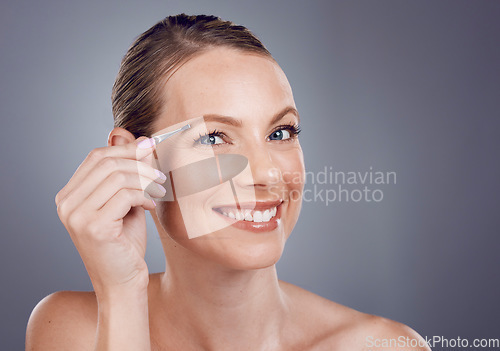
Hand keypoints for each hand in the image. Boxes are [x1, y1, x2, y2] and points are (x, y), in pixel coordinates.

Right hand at [55, 137, 165, 295]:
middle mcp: (66, 204)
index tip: (151, 146)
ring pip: (117, 176)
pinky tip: (152, 205)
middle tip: (160, 173)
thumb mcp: (125, 203)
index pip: (96, 157)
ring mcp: (76, 215)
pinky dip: (144, 195)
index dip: (125, 148)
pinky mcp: (93, 226)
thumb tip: (141, 140)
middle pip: (106, 162)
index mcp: (69, 196)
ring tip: (160, 189)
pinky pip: (125, 195)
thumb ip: (127, 175)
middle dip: (139, 163)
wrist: (123, 282)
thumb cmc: (124, 243)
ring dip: (145, 179)